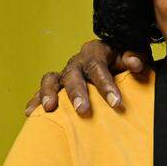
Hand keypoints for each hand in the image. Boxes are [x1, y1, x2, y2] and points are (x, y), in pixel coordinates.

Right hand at [25, 40, 149, 115]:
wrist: (112, 58)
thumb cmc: (124, 60)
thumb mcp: (133, 55)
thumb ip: (134, 58)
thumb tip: (135, 63)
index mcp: (95, 52)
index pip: (99, 67)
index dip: (106, 85)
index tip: (117, 103)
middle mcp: (77, 62)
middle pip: (73, 75)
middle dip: (77, 93)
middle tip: (83, 111)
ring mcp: (64, 73)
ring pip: (51, 79)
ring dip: (49, 94)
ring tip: (49, 109)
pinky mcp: (57, 84)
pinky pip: (43, 90)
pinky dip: (35, 100)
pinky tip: (31, 113)